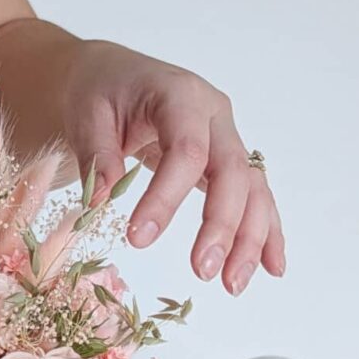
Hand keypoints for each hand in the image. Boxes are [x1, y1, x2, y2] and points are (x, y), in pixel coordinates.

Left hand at [61, 39, 285, 294]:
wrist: (111, 73)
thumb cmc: (98, 91)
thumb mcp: (86, 113)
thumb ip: (96, 153)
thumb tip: (101, 200)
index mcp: (180, 96)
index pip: (186, 151)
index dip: (167, 197)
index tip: (137, 238)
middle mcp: (214, 115)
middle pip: (233, 172)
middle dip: (222, 225)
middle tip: (202, 271)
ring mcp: (227, 137)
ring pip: (253, 188)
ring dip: (250, 238)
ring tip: (233, 284)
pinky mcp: (225, 159)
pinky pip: (253, 195)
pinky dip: (265, 230)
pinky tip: (272, 267)